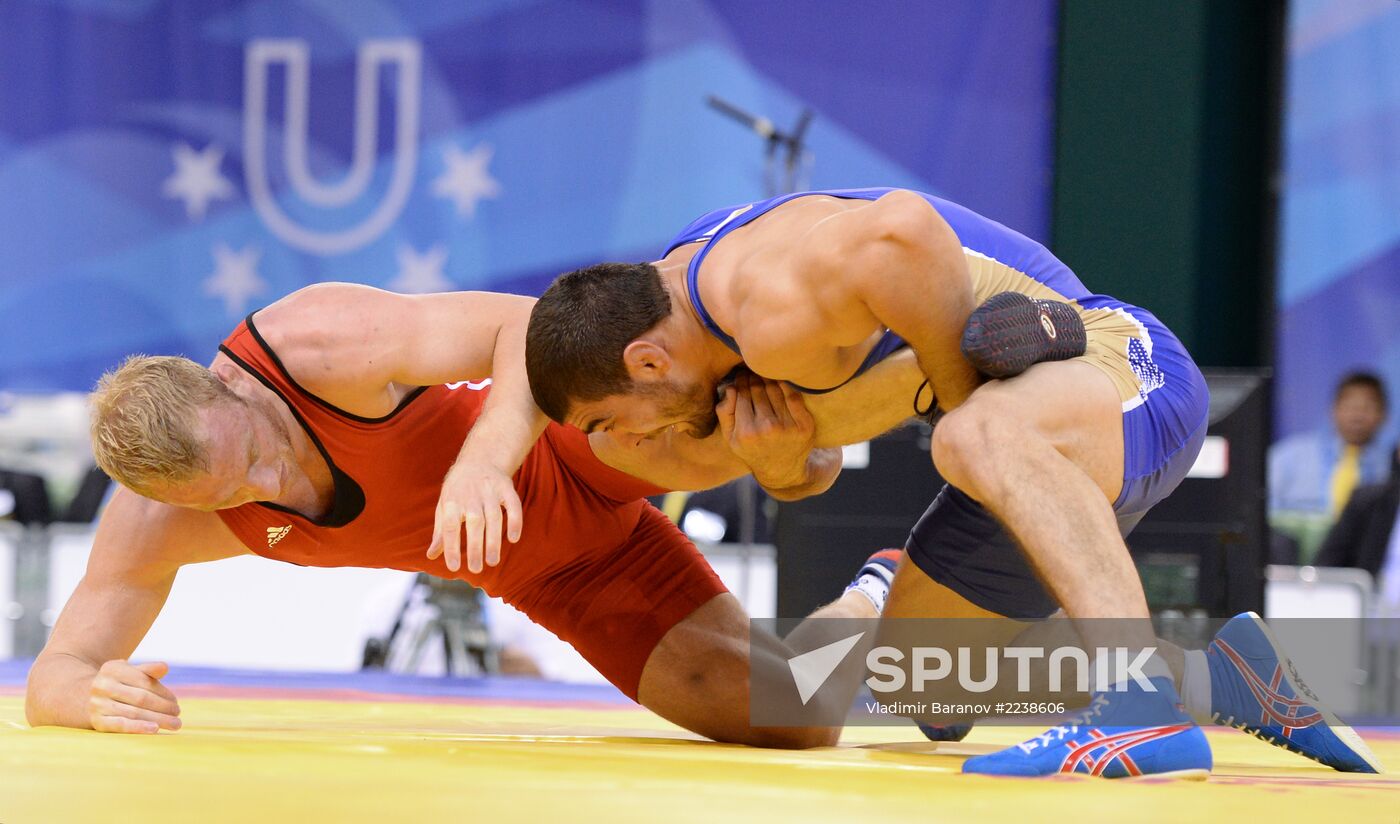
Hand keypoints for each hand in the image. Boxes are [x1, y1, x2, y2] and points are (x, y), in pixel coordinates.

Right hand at [88, 660, 180, 733]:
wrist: (83, 698)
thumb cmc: (118, 684)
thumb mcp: (130, 672)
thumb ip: (147, 670)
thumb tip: (165, 667)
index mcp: (112, 669)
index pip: (144, 682)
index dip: (163, 693)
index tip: (175, 701)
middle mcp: (102, 685)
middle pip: (141, 698)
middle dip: (163, 707)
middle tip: (178, 714)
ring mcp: (97, 704)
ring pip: (134, 713)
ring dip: (158, 719)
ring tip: (174, 724)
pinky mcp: (97, 721)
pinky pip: (120, 725)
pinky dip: (138, 727)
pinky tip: (154, 729)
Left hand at [427, 461, 521, 573]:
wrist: (479, 459)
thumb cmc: (458, 490)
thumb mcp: (444, 506)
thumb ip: (441, 532)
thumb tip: (431, 555)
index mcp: (452, 501)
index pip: (450, 527)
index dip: (451, 547)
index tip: (454, 567)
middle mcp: (471, 496)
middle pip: (474, 523)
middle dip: (475, 547)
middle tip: (476, 569)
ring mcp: (490, 491)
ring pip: (494, 517)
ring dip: (494, 540)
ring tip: (492, 561)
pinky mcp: (506, 488)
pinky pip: (513, 506)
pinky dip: (515, 521)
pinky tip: (514, 538)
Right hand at [716, 372, 816, 489]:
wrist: (781, 470)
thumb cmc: (752, 449)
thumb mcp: (731, 438)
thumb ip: (725, 413)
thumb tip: (730, 387)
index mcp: (746, 433)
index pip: (741, 395)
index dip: (740, 381)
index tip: (741, 374)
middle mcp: (767, 429)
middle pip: (758, 390)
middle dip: (753, 377)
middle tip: (753, 370)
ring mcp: (787, 428)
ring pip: (775, 390)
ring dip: (769, 378)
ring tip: (765, 374)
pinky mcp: (804, 426)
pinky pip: (793, 396)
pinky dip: (786, 385)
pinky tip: (780, 380)